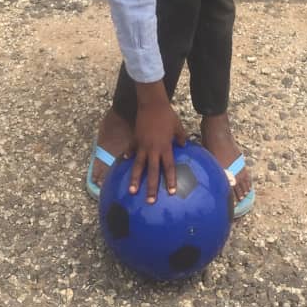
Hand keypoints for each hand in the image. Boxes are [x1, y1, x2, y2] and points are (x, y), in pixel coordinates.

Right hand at [129, 83, 186, 202]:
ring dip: (134, 179)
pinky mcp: (135, 139)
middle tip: (150, 201)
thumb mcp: (177, 126)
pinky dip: (127, 156)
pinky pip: (130, 150)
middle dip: (151, 187)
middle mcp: (153, 150)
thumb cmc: (167, 115)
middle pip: (152, 172)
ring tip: (132, 191)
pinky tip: (124, 162)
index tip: (171, 192)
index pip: (168, 167)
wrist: (152, 104)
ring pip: (138, 166)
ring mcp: (142, 145)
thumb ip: (180, 138)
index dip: (169, 180)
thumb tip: (183, 146)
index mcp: (165, 148)